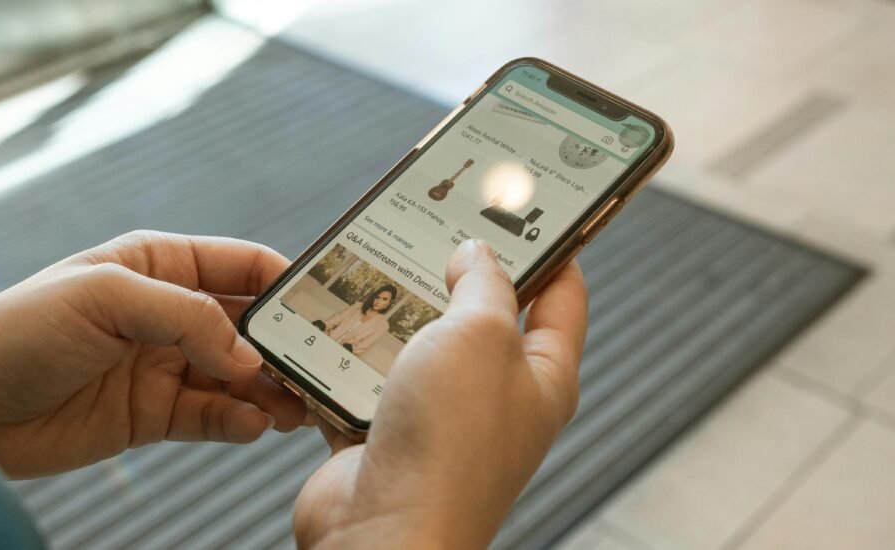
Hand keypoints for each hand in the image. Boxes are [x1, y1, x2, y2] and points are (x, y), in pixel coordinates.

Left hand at [0, 231, 308, 477]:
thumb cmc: (14, 332)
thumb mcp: (103, 299)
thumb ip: (185, 318)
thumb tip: (248, 356)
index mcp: (159, 265)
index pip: (245, 265)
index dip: (292, 283)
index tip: (335, 308)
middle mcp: (168, 314)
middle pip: (253, 326)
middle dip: (292, 346)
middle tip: (330, 369)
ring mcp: (163, 366)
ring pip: (241, 377)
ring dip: (274, 390)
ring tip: (303, 407)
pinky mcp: (152, 415)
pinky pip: (213, 417)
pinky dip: (240, 423)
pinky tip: (256, 426)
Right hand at [293, 240, 587, 547]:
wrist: (383, 534)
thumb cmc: (449, 445)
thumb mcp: (480, 334)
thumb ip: (483, 283)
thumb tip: (476, 254)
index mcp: (543, 375)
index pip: (562, 294)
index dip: (551, 243)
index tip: (530, 202)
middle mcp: (496, 399)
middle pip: (481, 316)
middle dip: (454, 271)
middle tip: (435, 224)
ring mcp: (439, 420)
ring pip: (415, 345)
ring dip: (391, 313)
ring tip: (372, 270)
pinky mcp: (385, 436)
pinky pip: (364, 382)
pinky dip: (345, 358)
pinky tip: (331, 328)